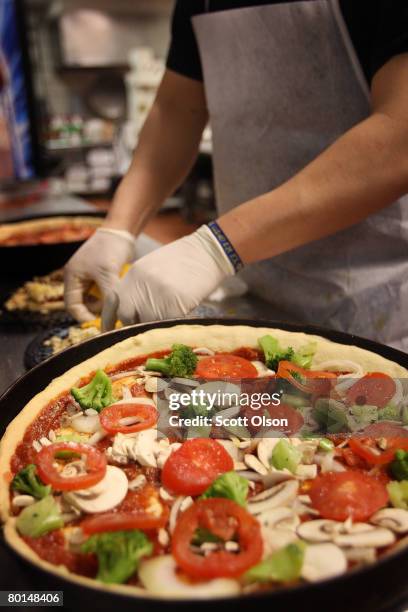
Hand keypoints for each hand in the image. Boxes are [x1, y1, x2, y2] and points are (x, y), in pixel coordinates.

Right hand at [64, 228, 135, 321]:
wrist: (122, 230)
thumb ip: (109, 298)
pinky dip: (110, 296)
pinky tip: (120, 296)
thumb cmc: (109, 249)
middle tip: (110, 316)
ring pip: (95, 300)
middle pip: (83, 304)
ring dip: (104, 304)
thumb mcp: (108, 275)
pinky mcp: (102, 276)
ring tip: (116, 304)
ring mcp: (90, 277)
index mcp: (72, 277)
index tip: (99, 324)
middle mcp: (78, 278)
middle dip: (96, 312)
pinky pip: (103, 292)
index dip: (84, 317)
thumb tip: (113, 319)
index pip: (72, 305)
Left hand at [101, 226, 233, 328]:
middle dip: (132, 325)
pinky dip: (168, 326)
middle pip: (125, 316)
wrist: (208, 251)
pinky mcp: (173, 305)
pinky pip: (165, 324)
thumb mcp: (152, 267)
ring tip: (164, 320)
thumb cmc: (184, 258)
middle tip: (143, 327)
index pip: (112, 302)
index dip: (109, 319)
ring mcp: (156, 296)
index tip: (110, 330)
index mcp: (132, 274)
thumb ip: (138, 286)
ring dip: (153, 327)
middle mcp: (140, 286)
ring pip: (146, 323)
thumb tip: (132, 309)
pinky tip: (176, 320)